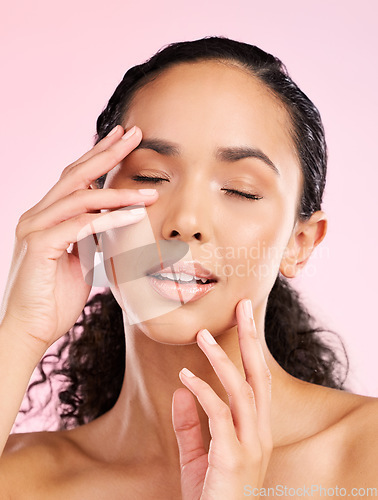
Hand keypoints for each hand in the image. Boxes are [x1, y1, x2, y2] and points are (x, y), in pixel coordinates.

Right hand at [0, 125, 158, 355]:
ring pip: (80, 198)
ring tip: (150, 192)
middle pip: (76, 174)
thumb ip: (90, 239)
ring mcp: (35, 228)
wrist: (30, 331)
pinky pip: (80, 225)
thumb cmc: (54, 299)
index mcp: (47, 216)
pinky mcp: (39, 246)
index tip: (123, 139)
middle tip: (134, 134)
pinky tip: (134, 216)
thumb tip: (112, 224)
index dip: (99, 156)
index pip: (75, 177)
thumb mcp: (78, 261)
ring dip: (118, 193)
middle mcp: (37, 215)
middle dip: (107, 152)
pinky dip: (109, 219)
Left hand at [172, 299, 271, 499]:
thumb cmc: (211, 498)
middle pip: (259, 376)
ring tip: (203, 336)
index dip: (252, 348)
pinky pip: (220, 416)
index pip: (259, 380)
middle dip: (252, 338)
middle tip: (244, 305)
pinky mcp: (234, 459)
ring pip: (242, 391)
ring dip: (222, 360)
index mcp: (256, 431)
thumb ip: (191, 424)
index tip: (245, 318)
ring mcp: (251, 447)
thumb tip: (182, 389)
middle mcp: (260, 434)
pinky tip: (185, 378)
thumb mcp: (197, 458)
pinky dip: (204, 393)